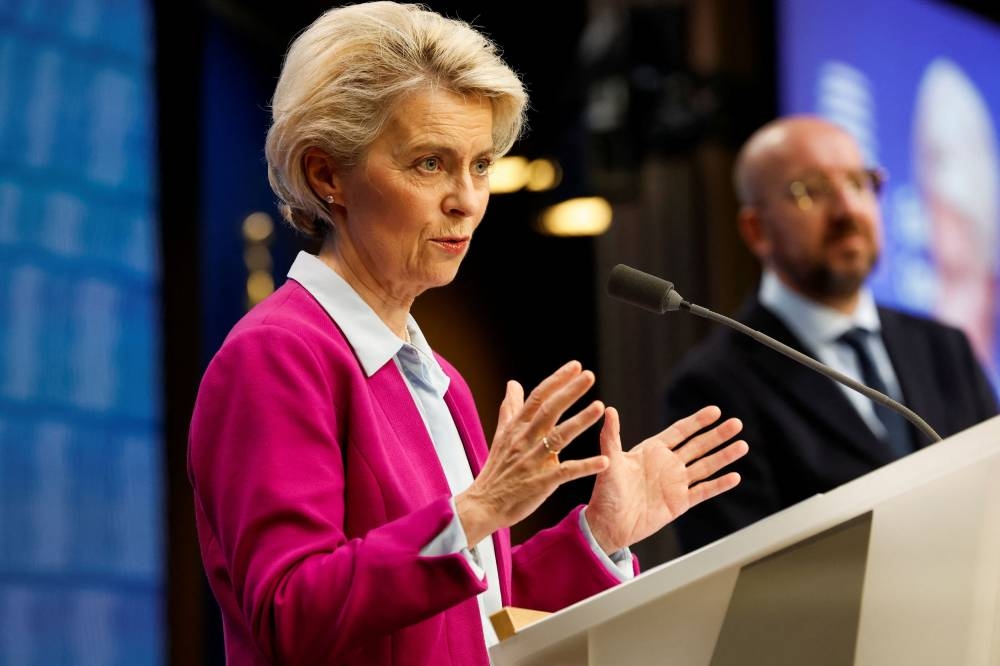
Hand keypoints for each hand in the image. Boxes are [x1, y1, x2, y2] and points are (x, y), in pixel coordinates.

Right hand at [456, 361, 609, 546]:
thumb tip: (513, 383)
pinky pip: (565, 472)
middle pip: (549, 410)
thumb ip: (510, 408)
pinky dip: (585, 467)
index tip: (576, 366)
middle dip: (569, 392)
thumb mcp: (501, 435)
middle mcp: (524, 440)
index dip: (557, 380)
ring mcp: (532, 461)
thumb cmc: (496, 470)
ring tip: (600, 407)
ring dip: (580, 421)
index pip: (538, 398)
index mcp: (517, 428)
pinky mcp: (540, 483)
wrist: (483, 504)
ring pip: (558, 437)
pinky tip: (604, 461)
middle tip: (589, 375)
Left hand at [585, 405, 747, 553]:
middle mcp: (667, 464)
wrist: (608, 525)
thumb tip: (609, 410)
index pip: (680, 431)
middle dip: (717, 435)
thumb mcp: (610, 461)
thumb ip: (611, 436)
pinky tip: (735, 476)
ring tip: (743, 445)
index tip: (715, 411)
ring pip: (705, 466)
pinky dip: (719, 485)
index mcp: (652, 451)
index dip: (698, 421)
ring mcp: (675, 483)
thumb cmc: (605, 492)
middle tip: (737, 423)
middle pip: (698, 446)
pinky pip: (703, 491)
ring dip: (724, 456)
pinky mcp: (679, 503)